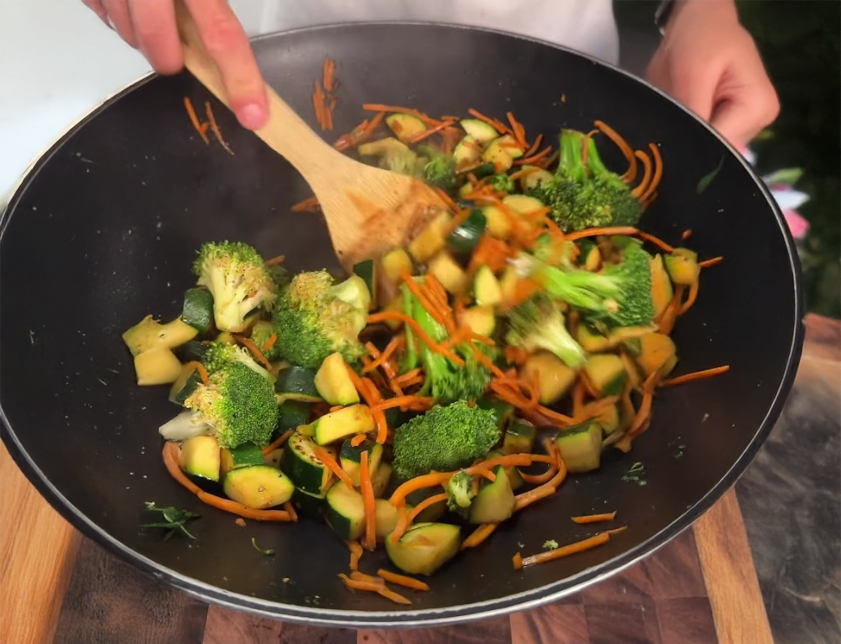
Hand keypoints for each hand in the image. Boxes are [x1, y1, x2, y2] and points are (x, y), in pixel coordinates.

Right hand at [81, 0, 267, 129]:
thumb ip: (213, 7)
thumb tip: (228, 50)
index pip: (223, 36)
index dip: (240, 79)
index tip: (253, 116)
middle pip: (162, 48)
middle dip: (168, 58)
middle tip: (172, 52)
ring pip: (127, 33)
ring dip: (140, 33)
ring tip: (148, 12)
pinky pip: (100, 13)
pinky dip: (115, 13)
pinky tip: (126, 0)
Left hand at [646, 0, 778, 147]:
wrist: (700, 23)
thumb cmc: (699, 39)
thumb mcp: (691, 74)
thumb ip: (693, 114)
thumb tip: (688, 155)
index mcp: (757, 109)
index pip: (722, 147)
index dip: (692, 148)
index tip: (666, 144)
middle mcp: (758, 124)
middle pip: (717, 152)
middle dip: (688, 143)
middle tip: (664, 131)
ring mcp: (744, 127)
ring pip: (708, 149)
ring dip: (686, 138)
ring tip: (671, 120)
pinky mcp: (729, 125)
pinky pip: (705, 139)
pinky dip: (688, 133)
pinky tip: (678, 121)